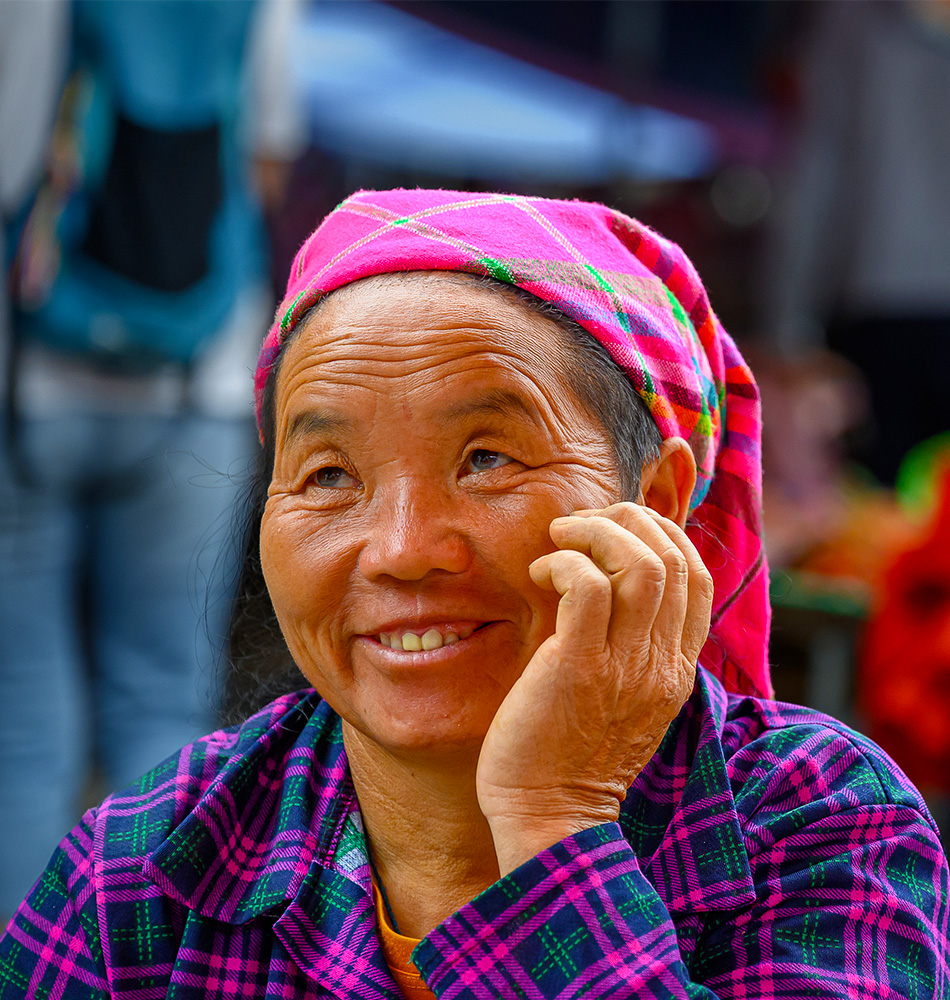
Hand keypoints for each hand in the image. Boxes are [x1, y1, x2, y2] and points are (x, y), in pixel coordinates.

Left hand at [475, 502, 712, 874]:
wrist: (551, 818)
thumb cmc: (571, 752)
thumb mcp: (621, 697)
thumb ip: (628, 647)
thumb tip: (603, 584)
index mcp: (675, 668)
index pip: (699, 578)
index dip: (664, 534)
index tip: (618, 528)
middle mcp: (661, 663)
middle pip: (674, 559)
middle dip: (630, 520)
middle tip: (583, 523)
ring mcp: (625, 667)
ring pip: (641, 565)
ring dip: (598, 533)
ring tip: (561, 536)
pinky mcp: (580, 670)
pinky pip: (589, 588)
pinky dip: (565, 563)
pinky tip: (541, 571)